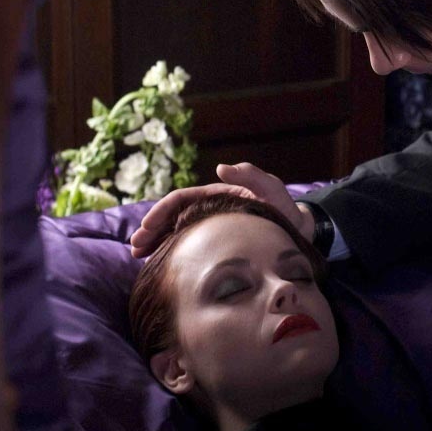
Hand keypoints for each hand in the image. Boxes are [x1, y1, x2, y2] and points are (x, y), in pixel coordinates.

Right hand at [129, 162, 312, 257]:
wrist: (296, 230)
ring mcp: (210, 227)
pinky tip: (157, 263)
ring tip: (138, 255)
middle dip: (151, 229)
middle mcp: (209, 210)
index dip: (163, 210)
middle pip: (172, 216)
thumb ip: (253, 176)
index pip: (182, 199)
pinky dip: (169, 251)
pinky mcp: (213, 243)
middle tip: (135, 247)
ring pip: (175, 232)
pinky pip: (187, 246)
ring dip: (155, 241)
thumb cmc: (284, 208)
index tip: (149, 225)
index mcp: (217, 195)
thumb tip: (222, 167)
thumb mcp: (273, 189)